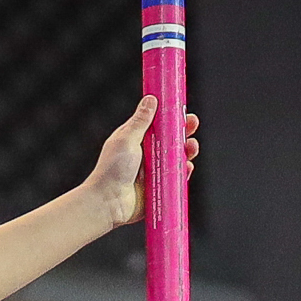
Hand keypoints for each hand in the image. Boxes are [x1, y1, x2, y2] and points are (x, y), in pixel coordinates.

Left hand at [72, 95, 200, 228]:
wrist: (108, 202)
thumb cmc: (112, 169)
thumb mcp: (127, 139)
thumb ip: (141, 121)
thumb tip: (151, 99)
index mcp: (137, 140)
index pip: (158, 125)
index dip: (171, 118)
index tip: (182, 110)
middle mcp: (146, 155)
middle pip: (171, 140)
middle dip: (184, 132)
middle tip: (192, 125)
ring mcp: (153, 171)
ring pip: (176, 158)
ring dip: (187, 151)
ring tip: (191, 147)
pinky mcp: (159, 187)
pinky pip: (176, 178)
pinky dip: (183, 172)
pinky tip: (187, 167)